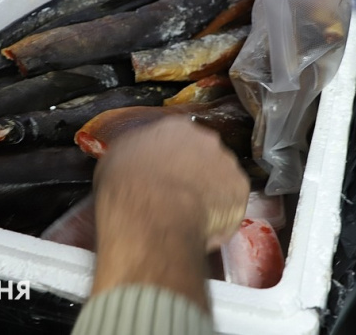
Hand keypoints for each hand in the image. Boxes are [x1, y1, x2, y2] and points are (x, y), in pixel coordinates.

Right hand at [90, 118, 249, 310]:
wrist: (153, 213)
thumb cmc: (127, 185)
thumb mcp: (115, 160)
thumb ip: (136, 155)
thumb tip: (138, 162)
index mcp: (175, 127)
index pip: (178, 139)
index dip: (172, 160)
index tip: (164, 176)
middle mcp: (206, 139)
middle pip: (204, 156)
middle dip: (195, 174)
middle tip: (178, 197)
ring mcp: (227, 163)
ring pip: (220, 179)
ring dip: (210, 194)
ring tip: (191, 217)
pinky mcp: (240, 190)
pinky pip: (231, 203)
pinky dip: (222, 215)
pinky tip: (203, 228)